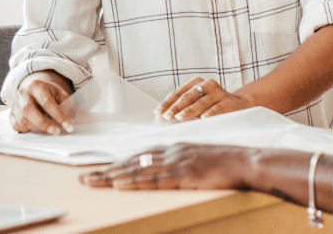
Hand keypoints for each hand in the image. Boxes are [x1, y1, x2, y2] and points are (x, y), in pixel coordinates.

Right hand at [10, 70, 74, 134]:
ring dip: (37, 129)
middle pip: (28, 109)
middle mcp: (22, 93)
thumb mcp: (59, 94)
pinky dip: (26, 130)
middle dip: (43, 123)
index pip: (47, 101)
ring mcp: (15, 104)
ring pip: (22, 119)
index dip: (58, 115)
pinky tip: (36, 130)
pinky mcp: (10, 113)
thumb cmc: (49, 93)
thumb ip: (66, 105)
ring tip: (49, 131)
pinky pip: (16, 125)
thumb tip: (71, 121)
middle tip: (56, 132)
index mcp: (36, 86)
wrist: (34, 90)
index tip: (68, 126)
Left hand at [79, 143, 252, 189]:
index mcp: (175, 148)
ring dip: (111, 176)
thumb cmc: (228, 163)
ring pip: (137, 170)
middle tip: (84, 178)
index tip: (102, 171)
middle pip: (132, 162)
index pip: (140, 157)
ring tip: (91, 182)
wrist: (247, 161)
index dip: (119, 164)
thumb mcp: (200, 159)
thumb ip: (183, 163)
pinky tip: (119, 184)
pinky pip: (153, 179)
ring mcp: (176, 162)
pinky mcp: (183, 174)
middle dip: (107, 171)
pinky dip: (134, 181)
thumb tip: (168, 172)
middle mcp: (171, 152)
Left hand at [155, 77, 251, 121]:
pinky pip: (217, 108)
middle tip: (167, 116)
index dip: (167, 102)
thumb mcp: (197, 103)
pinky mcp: (228, 101)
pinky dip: (210, 113)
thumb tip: (164, 116)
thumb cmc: (211, 105)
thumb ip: (183, 107)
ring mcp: (219, 92)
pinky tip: (203, 118)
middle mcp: (207, 84)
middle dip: (176, 107)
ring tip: (179, 118)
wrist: (239, 104)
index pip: (178, 92)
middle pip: (188, 96)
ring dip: (189, 111)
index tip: (158, 112)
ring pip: (201, 102)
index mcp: (196, 82)